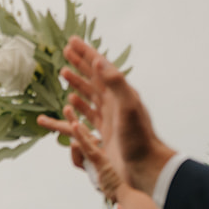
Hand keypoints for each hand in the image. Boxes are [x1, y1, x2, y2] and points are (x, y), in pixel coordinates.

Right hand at [36, 35, 175, 196]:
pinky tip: (68, 107)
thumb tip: (98, 60)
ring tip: (64, 73)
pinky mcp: (104, 134)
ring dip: (76, 83)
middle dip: (80, 63)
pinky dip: (74, 110)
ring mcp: (109, 118)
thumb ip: (115, 82)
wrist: (144, 166)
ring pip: (88, 95)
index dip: (85, 53)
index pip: (99, 67)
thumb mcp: (128, 106)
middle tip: (66, 51)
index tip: (72, 41)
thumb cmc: (138, 138)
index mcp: (120, 93)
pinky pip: (85, 117)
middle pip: (93, 78)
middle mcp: (114, 103)